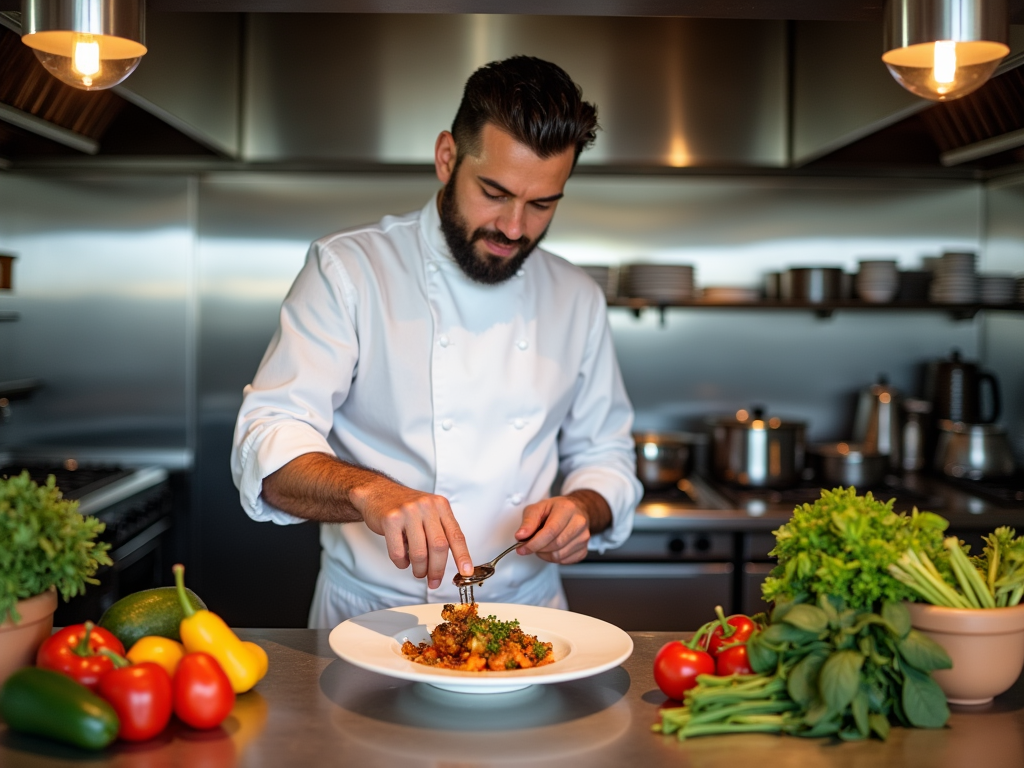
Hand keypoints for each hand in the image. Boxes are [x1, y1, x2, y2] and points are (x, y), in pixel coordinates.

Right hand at [352, 477, 473, 588]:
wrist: (378, 492)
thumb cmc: (406, 507)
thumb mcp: (430, 511)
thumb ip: (442, 530)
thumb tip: (455, 560)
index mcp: (440, 505)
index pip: (456, 535)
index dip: (463, 556)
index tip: (466, 571)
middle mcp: (427, 506)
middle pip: (439, 546)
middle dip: (437, 569)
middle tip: (434, 581)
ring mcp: (408, 512)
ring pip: (419, 552)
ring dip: (420, 569)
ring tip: (418, 572)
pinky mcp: (391, 520)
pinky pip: (398, 552)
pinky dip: (402, 563)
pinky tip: (403, 560)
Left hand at [514, 493, 599, 565]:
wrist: (575, 510)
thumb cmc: (555, 509)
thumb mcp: (538, 508)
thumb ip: (528, 521)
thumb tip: (521, 535)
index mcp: (567, 509)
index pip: (550, 531)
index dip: (534, 543)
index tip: (522, 548)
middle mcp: (579, 522)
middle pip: (555, 545)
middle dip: (538, 549)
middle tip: (530, 546)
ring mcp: (584, 537)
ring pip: (559, 555)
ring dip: (544, 554)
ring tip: (541, 545)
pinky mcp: (584, 549)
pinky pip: (564, 561)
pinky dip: (553, 558)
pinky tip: (551, 548)